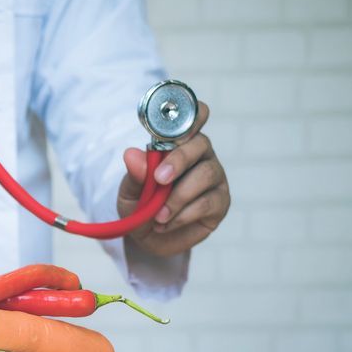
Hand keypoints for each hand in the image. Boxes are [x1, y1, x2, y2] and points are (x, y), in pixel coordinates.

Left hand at [116, 101, 229, 257]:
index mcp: (178, 143)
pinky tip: (166, 223)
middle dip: (178, 160)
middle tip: (159, 179)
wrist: (148, 238)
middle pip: (200, 143)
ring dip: (178, 196)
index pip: (193, 116)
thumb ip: (135, 174)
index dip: (190, 113)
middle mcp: (200, 155)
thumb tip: (132, 154)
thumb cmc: (141, 205)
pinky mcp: (220, 201)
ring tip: (157, 215)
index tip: (177, 125)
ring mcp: (214, 177)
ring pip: (206, 174)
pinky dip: (183, 214)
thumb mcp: (130, 191)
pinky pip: (207, 202)